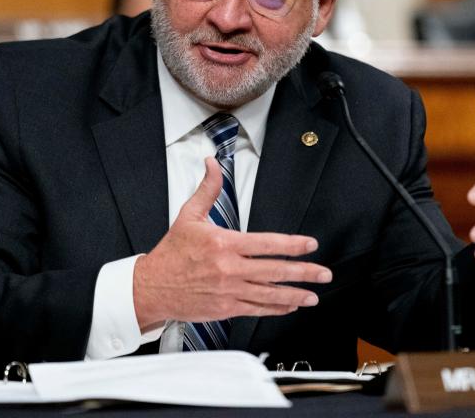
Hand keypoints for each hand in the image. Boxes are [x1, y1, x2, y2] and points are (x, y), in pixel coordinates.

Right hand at [133, 158, 331, 330]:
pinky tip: (288, 306)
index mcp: (223, 244)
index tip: (309, 244)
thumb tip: (212, 165)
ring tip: (313, 295)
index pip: (267, 244)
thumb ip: (207, 190)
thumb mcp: (188, 216)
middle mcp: (229, 269)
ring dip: (295, 294)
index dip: (292, 245)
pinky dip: (275, 308)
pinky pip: (256, 308)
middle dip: (304, 272)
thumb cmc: (171, 254)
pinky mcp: (225, 308)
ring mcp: (229, 291)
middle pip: (275, 271)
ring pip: (269, 293)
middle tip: (323, 273)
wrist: (152, 287)